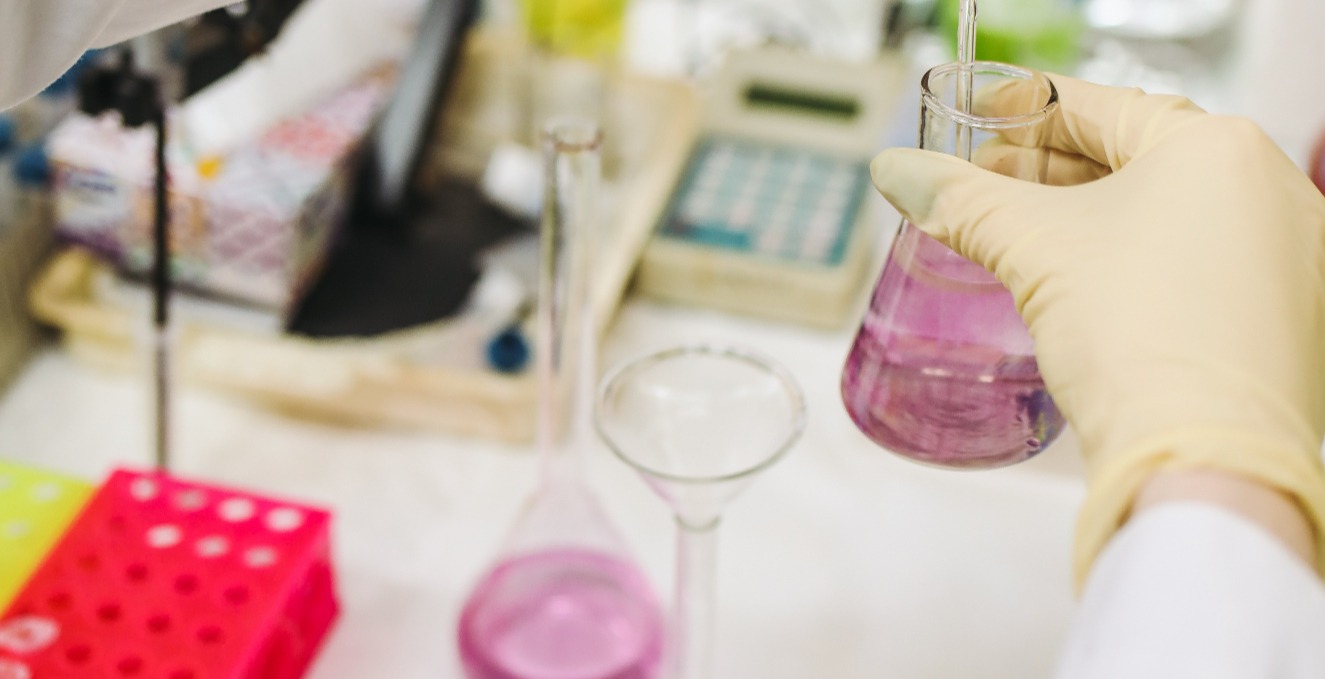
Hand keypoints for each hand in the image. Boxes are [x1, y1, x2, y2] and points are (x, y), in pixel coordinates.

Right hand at [870, 74, 1324, 586]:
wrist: (1202, 462)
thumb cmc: (1142, 341)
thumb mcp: (1034, 250)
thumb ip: (959, 199)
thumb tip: (898, 171)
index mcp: (1221, 151)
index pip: (1105, 107)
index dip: (1028, 109)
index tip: (980, 116)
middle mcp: (1272, 193)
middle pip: (1136, 160)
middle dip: (1048, 170)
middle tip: (982, 181)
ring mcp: (1286, 260)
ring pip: (1165, 215)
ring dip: (1087, 218)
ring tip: (1015, 233)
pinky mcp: (1278, 319)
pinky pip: (1191, 263)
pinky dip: (1130, 261)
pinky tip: (1077, 282)